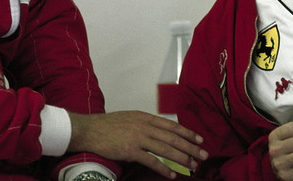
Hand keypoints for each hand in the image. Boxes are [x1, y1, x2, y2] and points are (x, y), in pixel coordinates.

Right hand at [67, 111, 207, 178]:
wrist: (89, 129)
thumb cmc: (107, 125)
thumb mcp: (129, 118)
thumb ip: (145, 124)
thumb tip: (159, 132)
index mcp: (145, 117)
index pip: (172, 125)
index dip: (188, 133)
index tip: (199, 140)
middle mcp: (144, 126)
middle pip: (173, 138)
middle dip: (191, 147)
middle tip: (203, 155)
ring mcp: (138, 138)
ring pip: (166, 149)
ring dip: (182, 158)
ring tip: (193, 166)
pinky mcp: (130, 150)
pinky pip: (151, 161)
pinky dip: (164, 168)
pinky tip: (172, 175)